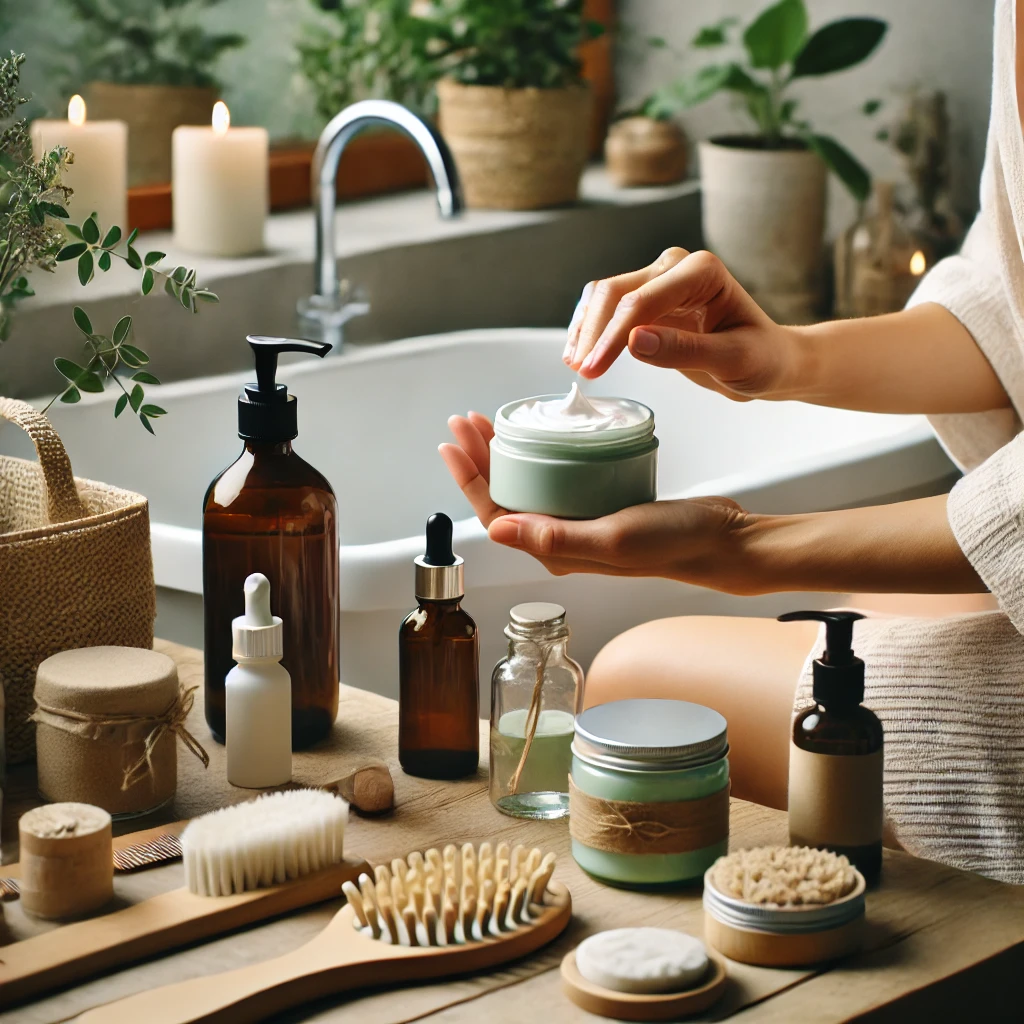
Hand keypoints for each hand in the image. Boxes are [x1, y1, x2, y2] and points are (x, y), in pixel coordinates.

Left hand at [439, 413, 749, 589]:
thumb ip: (555, 537)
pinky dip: (540, 453)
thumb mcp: (612, 538)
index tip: (452, 444)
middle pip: (505, 494)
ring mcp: (578, 521)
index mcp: (553, 550)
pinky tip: (542, 432)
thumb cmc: (671, 543)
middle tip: (467, 420)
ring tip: (493, 421)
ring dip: (505, 452)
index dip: (468, 479)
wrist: (718, 539)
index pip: (494, 512)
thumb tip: (496, 527)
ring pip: (528, 483)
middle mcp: (559, 538)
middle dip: (479, 457)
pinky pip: (556, 477)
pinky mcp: (598, 505)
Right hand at [564, 246, 804, 400]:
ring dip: (585, 329)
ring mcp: (660, 282)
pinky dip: (591, 328)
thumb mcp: (733, 360)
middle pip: (616, 291)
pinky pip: (608, 307)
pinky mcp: (648, 301)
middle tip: (583, 371)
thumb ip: (684, 351)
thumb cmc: (762, 359)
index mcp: (702, 271)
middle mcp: (676, 268)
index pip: (643, 301)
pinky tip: (581, 354)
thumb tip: (633, 341)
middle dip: (594, 332)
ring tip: (577, 365)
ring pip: (605, 296)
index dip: (613, 336)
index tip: (595, 368)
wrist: (769, 361)